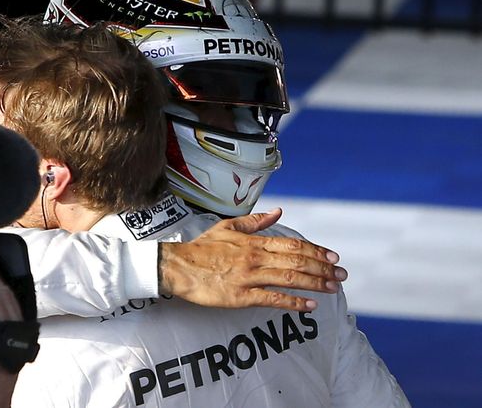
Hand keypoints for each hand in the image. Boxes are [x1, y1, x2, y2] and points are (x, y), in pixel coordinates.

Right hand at [158, 208, 346, 311]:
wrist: (177, 266)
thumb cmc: (201, 248)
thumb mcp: (228, 227)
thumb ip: (255, 221)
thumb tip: (278, 212)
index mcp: (254, 242)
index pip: (293, 245)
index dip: (317, 251)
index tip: (333, 257)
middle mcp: (255, 258)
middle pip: (297, 262)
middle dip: (323, 268)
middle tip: (341, 275)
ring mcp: (248, 277)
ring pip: (290, 279)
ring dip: (315, 283)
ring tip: (333, 289)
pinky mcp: (240, 296)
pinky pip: (272, 299)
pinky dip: (293, 302)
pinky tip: (309, 306)